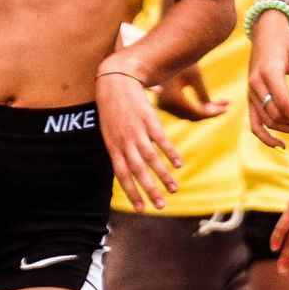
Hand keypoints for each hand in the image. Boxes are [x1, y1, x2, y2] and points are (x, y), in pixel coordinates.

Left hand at [98, 60, 181, 210]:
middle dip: (150, 191)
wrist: (116, 80)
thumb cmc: (113, 108)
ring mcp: (137, 131)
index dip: (132, 193)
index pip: (122, 176)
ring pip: (151, 159)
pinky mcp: (149, 120)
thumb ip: (119, 150)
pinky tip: (178, 164)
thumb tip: (127, 171)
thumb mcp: (110, 132)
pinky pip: (161, 141)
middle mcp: (124, 142)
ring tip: (174, 189)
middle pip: (138, 172)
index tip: (142, 209)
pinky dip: (170, 154)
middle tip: (162, 206)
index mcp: (113, 147)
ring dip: (163, 176)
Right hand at [157, 65, 228, 120]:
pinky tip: (207, 103)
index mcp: (173, 99)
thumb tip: (212, 112)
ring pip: (186, 115)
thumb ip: (204, 96)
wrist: (157, 53)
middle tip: (225, 104)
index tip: (227, 108)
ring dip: (202, 110)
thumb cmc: (176, 60)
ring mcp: (162, 105)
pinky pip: (181, 110)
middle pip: (192, 116)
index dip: (214, 112)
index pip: (197, 113)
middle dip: (209, 111)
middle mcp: (165, 105)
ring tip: (219, 103)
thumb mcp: (194, 76)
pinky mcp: (162, 103)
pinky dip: (193, 108)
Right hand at [246, 12, 288, 147]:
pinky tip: (280, 146)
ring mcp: (250, 92)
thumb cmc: (287, 42)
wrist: (266, 31)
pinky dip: (265, 137)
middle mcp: (255, 85)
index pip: (284, 104)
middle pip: (276, 116)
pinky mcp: (250, 98)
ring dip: (288, 129)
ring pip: (267, 122)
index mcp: (268, 73)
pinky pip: (254, 123)